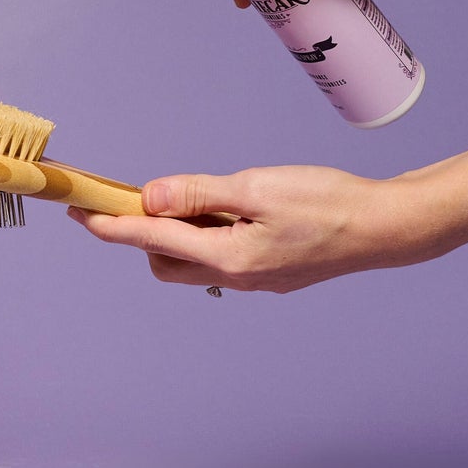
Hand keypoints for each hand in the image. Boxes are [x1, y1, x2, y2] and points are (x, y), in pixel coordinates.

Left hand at [67, 166, 429, 293]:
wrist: (387, 227)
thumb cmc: (329, 203)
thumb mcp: (256, 187)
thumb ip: (199, 193)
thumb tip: (149, 197)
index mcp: (227, 258)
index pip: (150, 240)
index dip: (110, 226)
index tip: (80, 213)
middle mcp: (235, 277)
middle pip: (165, 261)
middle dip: (146, 233)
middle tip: (149, 197)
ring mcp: (254, 280)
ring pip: (194, 261)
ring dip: (182, 233)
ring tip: (204, 198)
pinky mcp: (270, 273)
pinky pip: (222, 258)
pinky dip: (210, 235)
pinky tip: (231, 210)